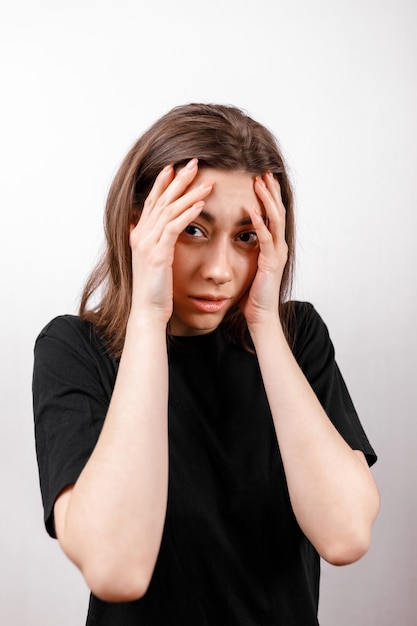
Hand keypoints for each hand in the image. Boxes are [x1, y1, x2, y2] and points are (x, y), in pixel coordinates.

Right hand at [129, 159, 212, 324]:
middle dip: (178, 180)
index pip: (153, 202)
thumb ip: (155, 244)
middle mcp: (141, 235)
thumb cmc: (154, 290)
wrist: (147, 311)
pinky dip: (187, 214)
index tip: (176, 167)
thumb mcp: (153, 262)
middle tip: (194, 162)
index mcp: (140, 235)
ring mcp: (148, 243)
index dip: (164, 183)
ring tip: (206, 181)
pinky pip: (174, 227)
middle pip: (161, 199)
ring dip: (188, 193)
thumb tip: (155, 233)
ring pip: (169, 210)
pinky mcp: (158, 254)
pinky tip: (201, 204)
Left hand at [240, 172, 287, 327]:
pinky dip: (259, 223)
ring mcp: (277, 254)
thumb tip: (237, 233)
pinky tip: (251, 210)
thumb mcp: (249, 264)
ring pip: (275, 220)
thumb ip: (247, 247)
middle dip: (270, 190)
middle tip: (263, 170)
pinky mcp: (270, 263)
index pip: (273, 213)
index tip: (260, 176)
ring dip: (266, 200)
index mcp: (273, 245)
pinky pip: (266, 238)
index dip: (268, 194)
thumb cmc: (252, 293)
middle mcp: (279, 246)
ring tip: (259, 182)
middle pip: (278, 210)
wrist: (260, 316)